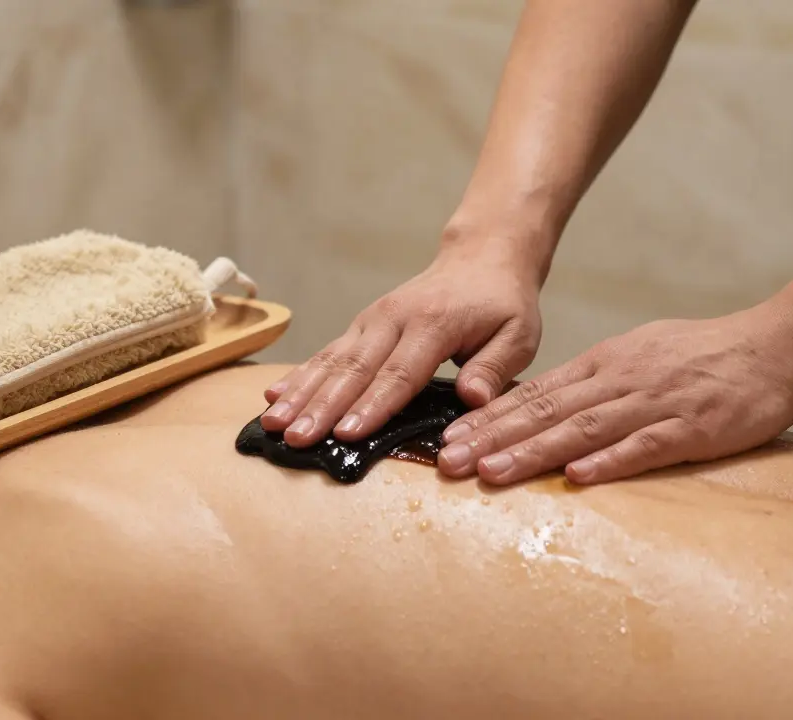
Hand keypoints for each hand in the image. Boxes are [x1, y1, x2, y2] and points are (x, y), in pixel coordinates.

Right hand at [261, 242, 543, 446]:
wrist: (481, 259)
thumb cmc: (502, 304)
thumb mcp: (518, 334)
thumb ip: (494, 368)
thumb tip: (472, 399)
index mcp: (434, 324)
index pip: (399, 374)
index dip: (372, 407)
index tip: (347, 435)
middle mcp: (394, 319)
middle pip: (354, 370)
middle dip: (322, 407)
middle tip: (296, 437)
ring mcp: (372, 320)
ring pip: (332, 361)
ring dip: (301, 394)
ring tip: (274, 422)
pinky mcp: (361, 326)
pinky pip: (327, 353)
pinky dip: (300, 375)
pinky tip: (274, 397)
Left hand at [437, 304, 792, 484]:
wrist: (775, 345)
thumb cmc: (700, 355)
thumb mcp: (634, 356)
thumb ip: (589, 383)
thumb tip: (539, 407)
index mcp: (603, 364)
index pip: (534, 393)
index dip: (488, 418)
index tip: (449, 438)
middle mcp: (619, 380)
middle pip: (545, 411)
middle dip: (492, 438)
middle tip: (448, 462)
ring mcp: (655, 403)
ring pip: (583, 429)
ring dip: (534, 452)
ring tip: (492, 472)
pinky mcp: (693, 427)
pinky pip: (646, 445)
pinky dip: (611, 461)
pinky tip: (578, 477)